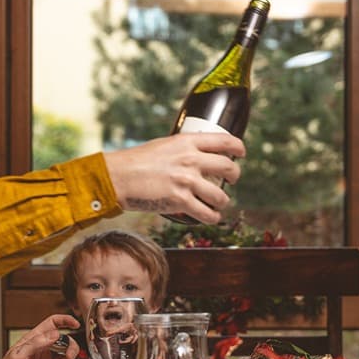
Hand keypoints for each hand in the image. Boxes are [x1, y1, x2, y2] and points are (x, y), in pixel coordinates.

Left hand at [0, 314, 80, 358]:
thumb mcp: (17, 356)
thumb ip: (36, 343)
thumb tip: (54, 334)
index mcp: (35, 340)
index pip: (53, 324)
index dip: (65, 321)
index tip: (75, 323)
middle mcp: (45, 351)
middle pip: (68, 343)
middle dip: (71, 350)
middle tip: (68, 358)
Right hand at [104, 133, 245, 223]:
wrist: (118, 177)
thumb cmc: (136, 161)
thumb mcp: (163, 146)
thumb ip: (182, 150)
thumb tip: (198, 156)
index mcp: (186, 142)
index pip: (224, 141)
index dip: (237, 148)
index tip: (241, 153)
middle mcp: (190, 160)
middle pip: (229, 168)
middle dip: (235, 176)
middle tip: (231, 181)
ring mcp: (186, 181)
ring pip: (221, 196)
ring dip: (223, 202)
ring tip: (218, 204)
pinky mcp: (180, 201)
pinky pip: (207, 214)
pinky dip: (213, 217)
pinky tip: (211, 217)